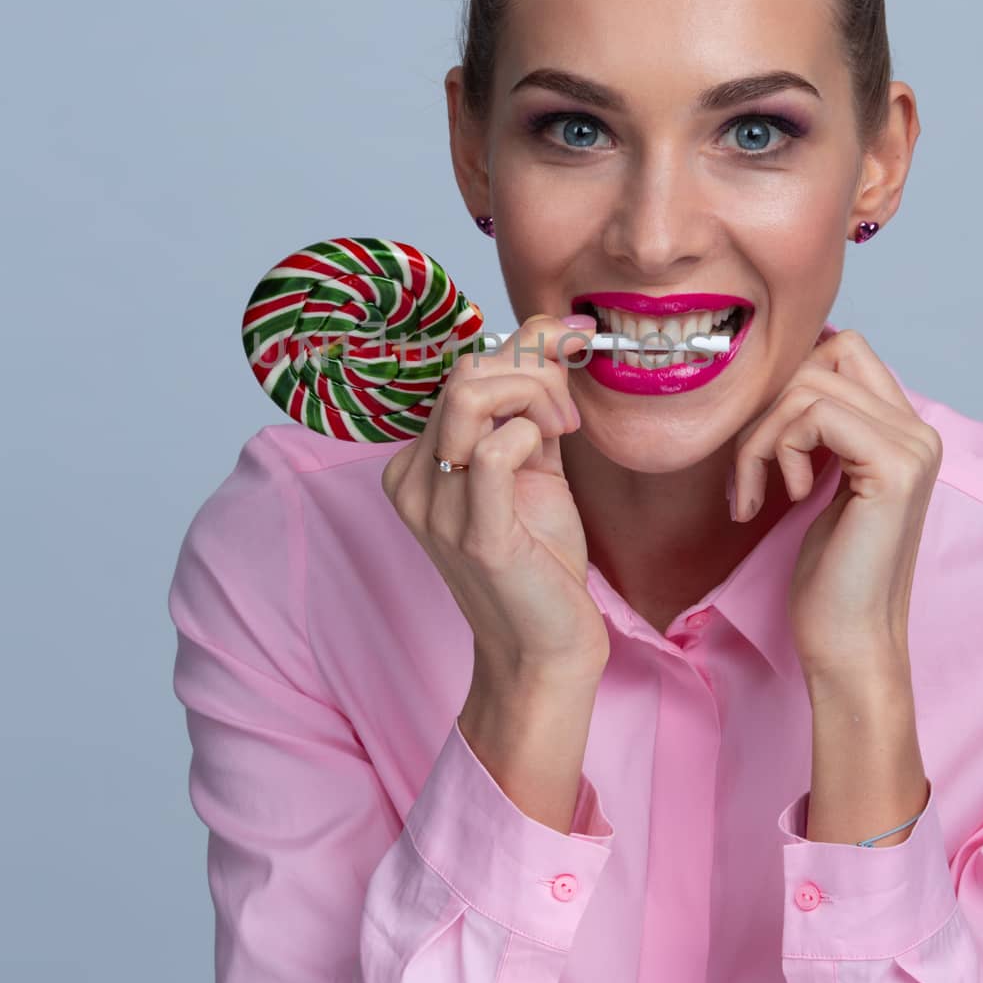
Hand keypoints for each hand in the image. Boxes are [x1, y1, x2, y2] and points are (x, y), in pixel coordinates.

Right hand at [380, 314, 607, 679]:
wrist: (545, 648)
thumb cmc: (540, 561)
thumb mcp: (533, 466)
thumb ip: (533, 405)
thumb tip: (552, 334)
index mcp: (418, 461)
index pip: (461, 370)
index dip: (523, 351)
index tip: (568, 360)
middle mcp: (413, 481)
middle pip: (464, 372)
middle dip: (533, 372)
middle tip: (567, 415)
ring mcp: (436, 508)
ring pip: (471, 394)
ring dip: (534, 395)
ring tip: (561, 429)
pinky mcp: (475, 534)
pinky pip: (494, 449)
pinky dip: (530, 433)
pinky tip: (549, 454)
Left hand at [727, 328, 942, 691]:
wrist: (850, 642)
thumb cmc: (830, 574)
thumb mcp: (820, 481)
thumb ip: (818, 428)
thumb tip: (778, 373)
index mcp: (905, 430)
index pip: (843, 346)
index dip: (788, 381)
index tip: (763, 442)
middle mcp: (919, 430)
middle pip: (819, 357)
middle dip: (764, 409)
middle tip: (750, 470)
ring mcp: (913, 446)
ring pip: (807, 385)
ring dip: (760, 438)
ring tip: (756, 491)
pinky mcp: (893, 468)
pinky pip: (812, 414)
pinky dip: (777, 451)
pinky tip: (786, 499)